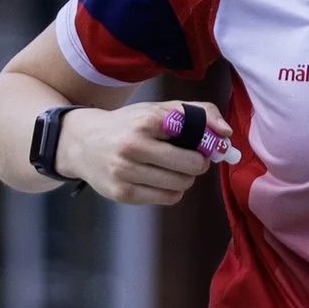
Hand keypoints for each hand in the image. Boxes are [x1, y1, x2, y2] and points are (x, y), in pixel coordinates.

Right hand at [59, 99, 238, 206]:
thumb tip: (226, 135)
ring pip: (181, 185)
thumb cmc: (128, 125)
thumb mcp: (158, 109)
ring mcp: (125, 172)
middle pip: (191, 167)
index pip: (196, 136)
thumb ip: (198, 113)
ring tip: (170, 168)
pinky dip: (171, 191)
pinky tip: (158, 179)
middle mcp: (134, 146)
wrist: (81, 143)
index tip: (203, 145)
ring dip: (184, 179)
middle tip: (189, 159)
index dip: (206, 143)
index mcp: (147, 120)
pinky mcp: (122, 193)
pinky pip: (167, 198)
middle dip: (197, 164)